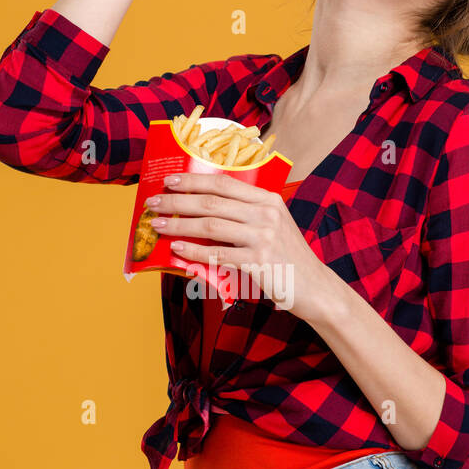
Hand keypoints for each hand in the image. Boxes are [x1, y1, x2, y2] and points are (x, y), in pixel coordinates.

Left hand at [144, 169, 333, 322]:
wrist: (315, 288)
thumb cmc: (287, 258)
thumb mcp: (273, 227)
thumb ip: (246, 215)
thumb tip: (202, 212)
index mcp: (268, 199)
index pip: (224, 183)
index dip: (193, 180)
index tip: (170, 180)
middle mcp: (266, 214)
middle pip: (211, 202)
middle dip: (177, 201)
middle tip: (153, 202)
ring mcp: (263, 237)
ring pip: (211, 226)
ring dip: (180, 224)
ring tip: (158, 225)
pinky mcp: (259, 262)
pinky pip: (218, 254)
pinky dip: (194, 251)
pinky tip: (177, 249)